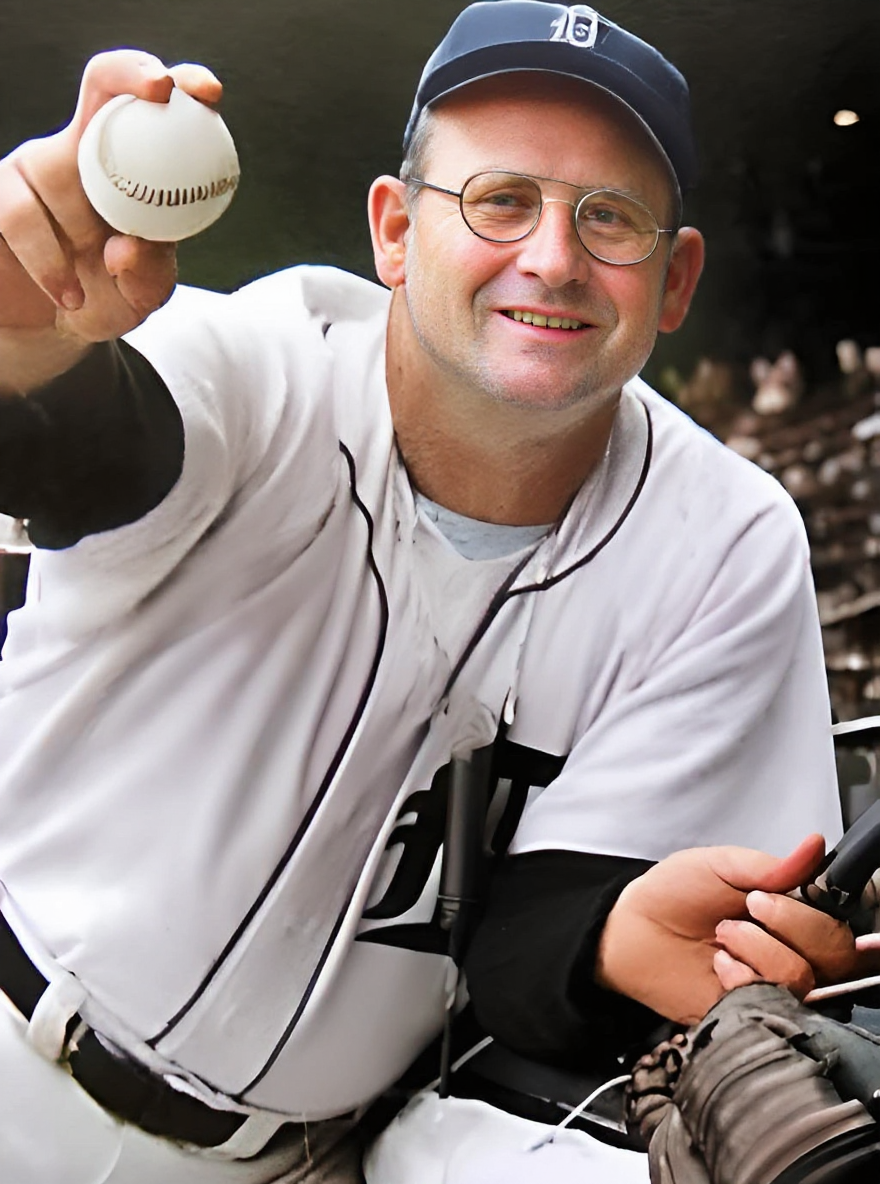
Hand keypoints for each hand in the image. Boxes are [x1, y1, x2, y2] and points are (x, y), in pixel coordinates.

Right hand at [0, 51, 221, 389]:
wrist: (48, 331)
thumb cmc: (106, 298)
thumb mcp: (141, 295)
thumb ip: (149, 275)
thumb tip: (129, 246)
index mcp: (133, 168)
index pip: (159, 112)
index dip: (183, 85)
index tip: (209, 93)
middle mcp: (83, 151)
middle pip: (104, 82)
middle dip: (132, 73)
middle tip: (162, 90)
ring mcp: (35, 166)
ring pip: (55, 171)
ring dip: (75, 239)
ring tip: (84, 295)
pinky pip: (15, 212)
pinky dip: (46, 260)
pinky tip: (66, 294)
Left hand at [594, 834, 869, 1025]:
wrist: (634, 931)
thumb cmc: (673, 894)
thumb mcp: (718, 865)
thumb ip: (769, 864)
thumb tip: (814, 847)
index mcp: (790, 909)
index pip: (836, 919)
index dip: (809, 912)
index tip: (763, 896)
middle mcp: (790, 947)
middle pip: (835, 952)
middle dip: (787, 927)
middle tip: (746, 911)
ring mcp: (774, 981)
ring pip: (802, 976)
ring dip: (757, 950)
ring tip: (723, 938)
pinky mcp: (753, 1008)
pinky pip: (771, 1002)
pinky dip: (742, 979)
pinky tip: (719, 967)